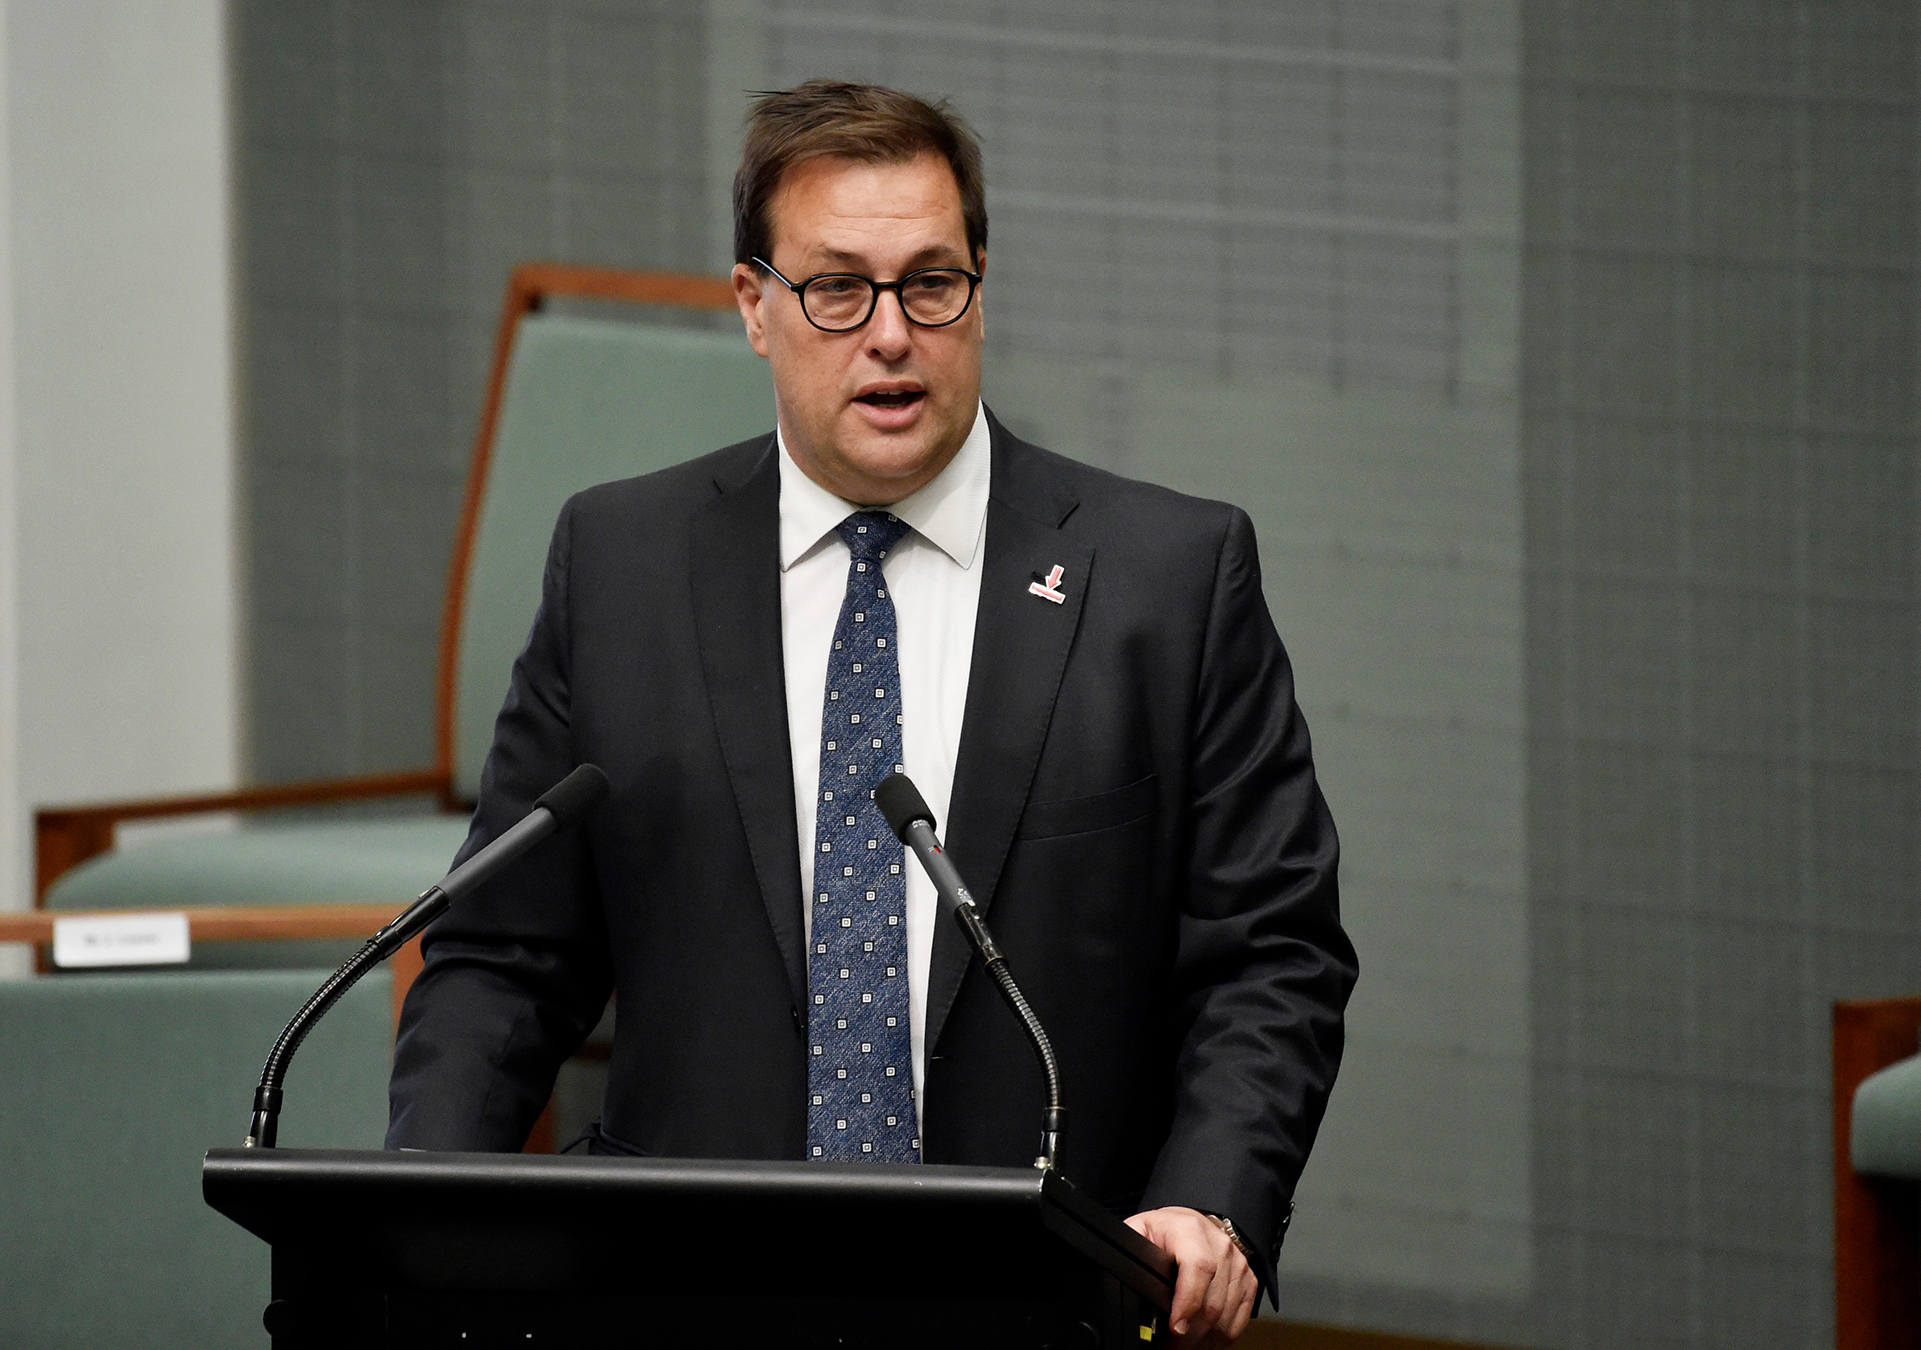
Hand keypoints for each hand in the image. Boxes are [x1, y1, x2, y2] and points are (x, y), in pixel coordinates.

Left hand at [1124, 1206, 1257, 1346]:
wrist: (1191, 1222)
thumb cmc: (1164, 1230)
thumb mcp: (1141, 1230)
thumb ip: (1133, 1250)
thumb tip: (1121, 1277)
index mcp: (1190, 1229)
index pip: (1198, 1267)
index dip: (1188, 1301)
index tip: (1176, 1327)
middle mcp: (1220, 1245)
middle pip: (1212, 1302)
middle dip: (1190, 1335)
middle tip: (1169, 1348)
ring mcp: (1238, 1264)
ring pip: (1226, 1317)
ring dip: (1204, 1341)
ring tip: (1181, 1348)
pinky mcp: (1248, 1281)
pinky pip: (1239, 1320)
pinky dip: (1220, 1338)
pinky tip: (1202, 1342)